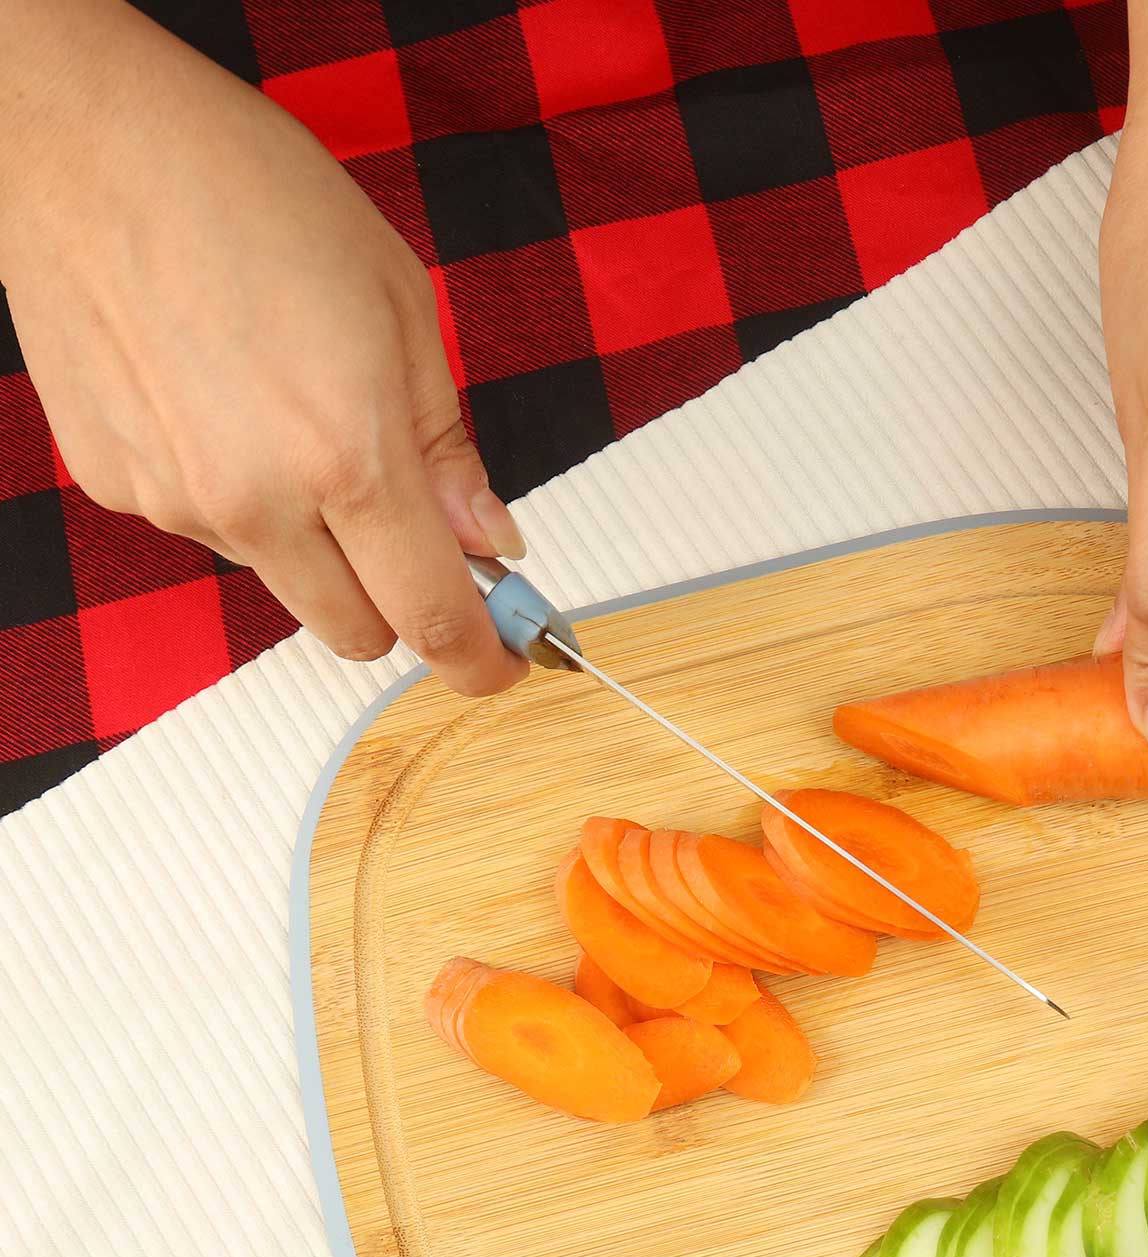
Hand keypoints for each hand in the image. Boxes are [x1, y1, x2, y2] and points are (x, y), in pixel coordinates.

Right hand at [0, 0, 524, 692]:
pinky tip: (220, 402)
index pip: (430, 617)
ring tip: (292, 420)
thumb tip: (488, 542)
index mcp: (346, 457)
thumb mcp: (401, 307)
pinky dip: (235, 497)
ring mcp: (175, 499)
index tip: (499, 664)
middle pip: (355, 630)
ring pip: (281, 580)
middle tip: (410, 534)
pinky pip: (206, 530)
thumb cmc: (249, 192)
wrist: (84, 135)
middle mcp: (255, 500)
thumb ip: (446, 448)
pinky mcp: (114, 483)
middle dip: (397, 602)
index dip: (478, 658)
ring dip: (312, 544)